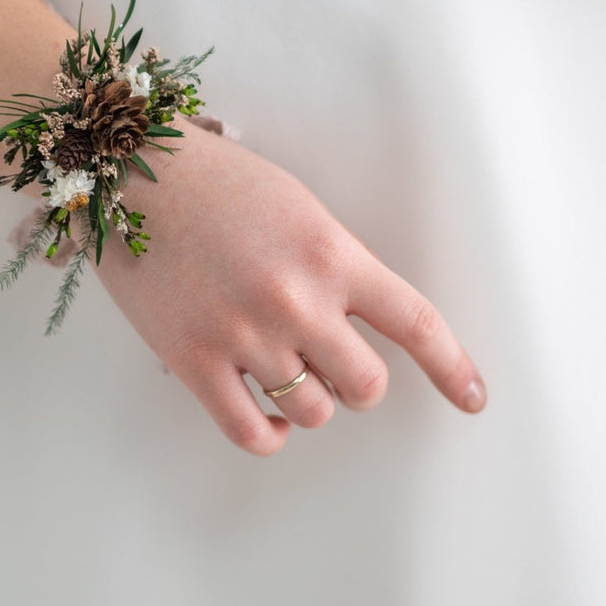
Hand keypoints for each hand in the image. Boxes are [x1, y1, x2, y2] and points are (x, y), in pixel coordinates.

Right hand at [94, 119, 486, 456]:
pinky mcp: (193, 360)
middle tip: (335, 365)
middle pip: (366, 386)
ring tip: (286, 372)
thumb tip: (355, 325)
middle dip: (357, 383)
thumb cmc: (216, 182)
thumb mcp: (297, 207)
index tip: (474, 398)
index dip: (453, 367)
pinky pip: (252, 432)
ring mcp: (244, 333)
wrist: (131, 172)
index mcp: (330, 252)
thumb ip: (334, 265)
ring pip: (313, 411)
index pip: (414, 322)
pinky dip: (270, 433)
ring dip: (309, 401)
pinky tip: (266, 411)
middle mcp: (296, 298)